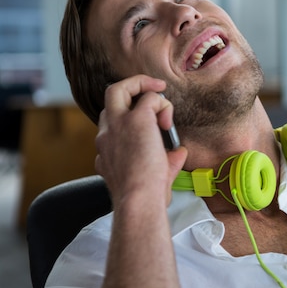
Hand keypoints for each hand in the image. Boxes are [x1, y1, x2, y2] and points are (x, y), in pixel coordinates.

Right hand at [94, 74, 187, 206]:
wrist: (139, 199)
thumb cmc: (146, 195)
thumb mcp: (153, 176)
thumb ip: (167, 160)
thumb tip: (179, 150)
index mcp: (106, 149)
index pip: (111, 122)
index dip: (130, 118)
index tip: (150, 126)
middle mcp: (106, 133)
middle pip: (109, 96)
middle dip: (131, 88)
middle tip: (154, 92)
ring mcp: (117, 124)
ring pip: (120, 88)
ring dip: (146, 89)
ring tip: (164, 106)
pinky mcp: (135, 119)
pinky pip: (151, 98)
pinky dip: (164, 105)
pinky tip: (168, 123)